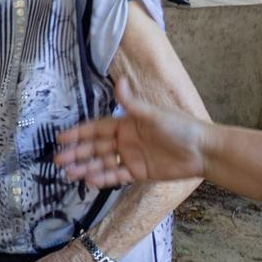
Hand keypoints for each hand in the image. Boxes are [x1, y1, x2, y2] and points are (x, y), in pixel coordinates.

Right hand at [56, 77, 211, 187]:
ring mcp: (131, 158)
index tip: (61, 138)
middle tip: (58, 160)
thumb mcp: (153, 114)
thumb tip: (119, 80)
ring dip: (86, 167)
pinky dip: (103, 179)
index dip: (79, 134)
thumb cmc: (180, 128)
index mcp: (126, 124)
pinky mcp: (139, 173)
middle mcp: (125, 140)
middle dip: (77, 153)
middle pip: (96, 148)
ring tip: (69, 174)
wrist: (202, 151)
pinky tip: (90, 181)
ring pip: (103, 163)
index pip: (97, 129)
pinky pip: (117, 176)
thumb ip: (132, 103)